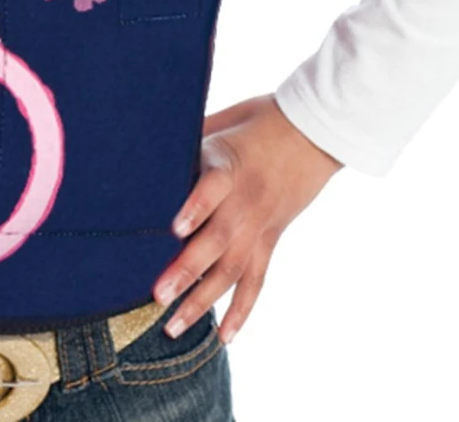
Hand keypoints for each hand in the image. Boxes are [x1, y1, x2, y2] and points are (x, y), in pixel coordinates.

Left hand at [153, 94, 341, 346]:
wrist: (311, 133)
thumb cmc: (257, 121)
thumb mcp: (222, 120)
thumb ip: (190, 139)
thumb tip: (148, 148)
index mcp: (231, 164)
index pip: (213, 187)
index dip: (196, 206)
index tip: (174, 226)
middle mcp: (245, 202)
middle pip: (217, 240)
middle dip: (187, 269)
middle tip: (158, 294)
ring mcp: (259, 226)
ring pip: (232, 270)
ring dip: (203, 300)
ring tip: (173, 326)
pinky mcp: (269, 241)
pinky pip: (256, 282)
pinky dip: (241, 311)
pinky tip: (223, 338)